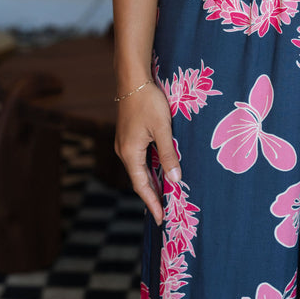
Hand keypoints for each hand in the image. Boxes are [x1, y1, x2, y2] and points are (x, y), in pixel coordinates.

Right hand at [114, 82, 180, 224]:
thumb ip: (168, 154)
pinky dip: (147, 169)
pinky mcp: (127, 136)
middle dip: (151, 196)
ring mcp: (124, 143)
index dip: (152, 202)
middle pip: (138, 180)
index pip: (142, 186)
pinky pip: (138, 159)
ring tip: (163, 196)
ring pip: (138, 169)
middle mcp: (123, 151)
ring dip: (150, 182)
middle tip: (164, 212)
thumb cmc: (148, 101)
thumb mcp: (162, 128)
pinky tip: (157, 171)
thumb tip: (175, 179)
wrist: (132, 79)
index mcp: (130, 153)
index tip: (160, 219)